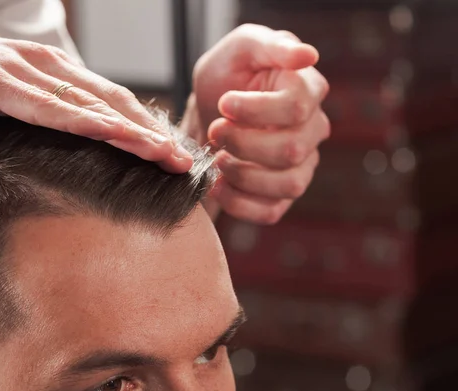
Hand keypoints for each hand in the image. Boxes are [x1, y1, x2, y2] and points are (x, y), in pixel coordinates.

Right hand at [0, 22, 191, 171]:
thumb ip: (34, 117)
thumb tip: (61, 149)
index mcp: (49, 71)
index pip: (108, 101)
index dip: (143, 127)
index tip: (170, 155)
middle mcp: (44, 65)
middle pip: (111, 101)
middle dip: (151, 132)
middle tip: (183, 162)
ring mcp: (21, 71)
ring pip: (89, 103)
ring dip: (132, 129)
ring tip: (165, 154)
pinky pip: (47, 106)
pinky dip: (84, 121)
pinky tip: (112, 135)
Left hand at [184, 24, 329, 222]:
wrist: (210, 108)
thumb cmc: (230, 74)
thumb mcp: (243, 48)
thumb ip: (273, 46)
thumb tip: (308, 55)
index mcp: (308, 90)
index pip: (296, 107)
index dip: (255, 110)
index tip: (223, 104)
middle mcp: (312, 130)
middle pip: (290, 150)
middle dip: (242, 144)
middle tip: (214, 132)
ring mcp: (301, 164)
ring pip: (287, 185)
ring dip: (243, 176)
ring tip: (217, 160)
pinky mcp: (281, 193)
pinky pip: (271, 212)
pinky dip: (239, 204)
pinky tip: (216, 185)